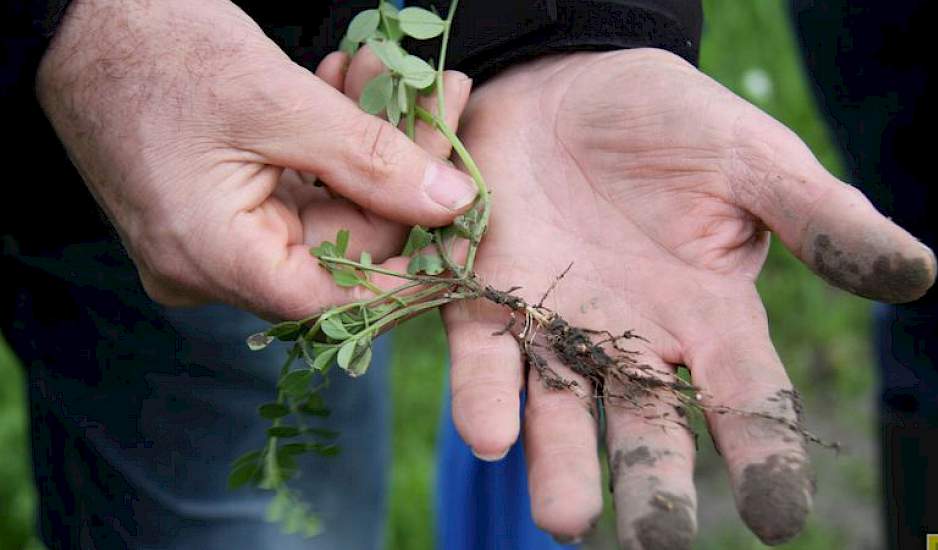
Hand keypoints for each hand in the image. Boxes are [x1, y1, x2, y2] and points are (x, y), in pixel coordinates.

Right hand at [36, 0, 474, 319]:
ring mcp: (211, 241)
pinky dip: (327, 146)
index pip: (340, 295)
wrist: (80, 15)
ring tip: (384, 75)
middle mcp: (208, 269)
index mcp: (213, 260)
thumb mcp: (279, 104)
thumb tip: (452, 202)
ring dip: (364, 146)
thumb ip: (372, 160)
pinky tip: (348, 88)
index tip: (459, 198)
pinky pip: (292, 193)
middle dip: (395, 171)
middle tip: (435, 98)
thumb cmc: (158, 49)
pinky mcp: (216, 209)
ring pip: (323, 213)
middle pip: (339, 247)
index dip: (410, 252)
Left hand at [443, 50, 934, 546]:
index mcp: (707, 317)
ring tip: (565, 517)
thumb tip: (914, 275)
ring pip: (561, 411)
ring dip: (559, 465)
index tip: (777, 516)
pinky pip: (486, 356)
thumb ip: (818, 218)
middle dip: (652, 482)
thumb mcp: (753, 162)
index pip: (747, 399)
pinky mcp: (488, 298)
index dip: (764, 453)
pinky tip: (491, 435)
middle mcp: (632, 340)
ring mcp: (557, 325)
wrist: (571, 86)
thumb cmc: (672, 125)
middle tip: (657, 540)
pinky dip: (485, 395)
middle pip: (648, 426)